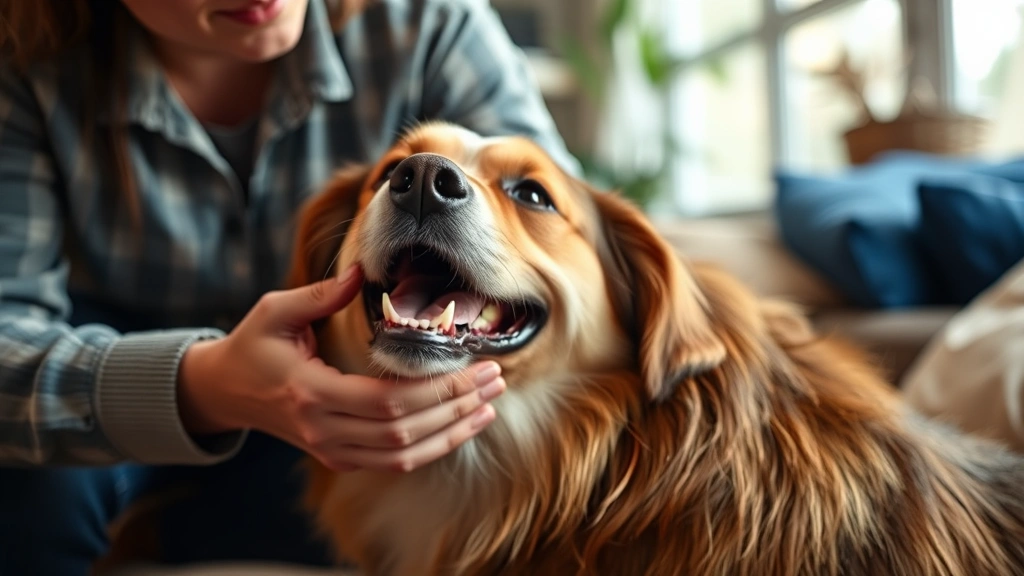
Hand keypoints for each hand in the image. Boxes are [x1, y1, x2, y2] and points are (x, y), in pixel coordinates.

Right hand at [177, 264, 505, 471]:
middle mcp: (323, 430)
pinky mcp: (339, 458)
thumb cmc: (253, 345)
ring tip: (488, 405)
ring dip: (452, 432)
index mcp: (309, 392)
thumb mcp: (276, 311)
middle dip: (457, 407)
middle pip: (405, 431)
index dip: (439, 390)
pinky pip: (394, 461)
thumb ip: (320, 294)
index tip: (477, 367)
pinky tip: (460, 425)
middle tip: (495, 380)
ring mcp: (331, 450)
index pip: (388, 402)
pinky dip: (432, 447)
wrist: (226, 392)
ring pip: (404, 454)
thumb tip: (363, 273)